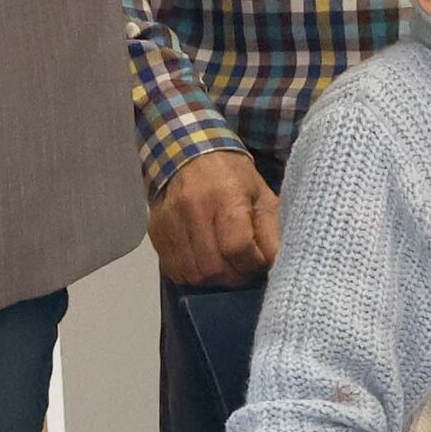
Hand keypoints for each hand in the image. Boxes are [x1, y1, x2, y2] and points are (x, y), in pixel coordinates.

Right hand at [144, 154, 279, 288]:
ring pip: (193, 273)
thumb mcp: (261, 194)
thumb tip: (275, 265)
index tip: (259, 263)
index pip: (237, 247)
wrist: (189, 152)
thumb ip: (271, 231)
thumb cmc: (232, 175)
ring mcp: (170, 222)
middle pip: (214, 266)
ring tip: (225, 267)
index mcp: (225, 196)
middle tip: (243, 270)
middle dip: (234, 277)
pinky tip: (204, 263)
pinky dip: (192, 274)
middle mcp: (193, 209)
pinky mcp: (155, 232)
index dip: (252, 264)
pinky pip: (174, 269)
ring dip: (213, 279)